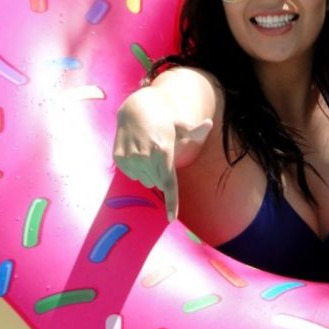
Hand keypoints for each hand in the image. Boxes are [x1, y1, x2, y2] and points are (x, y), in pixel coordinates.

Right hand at [112, 88, 211, 221]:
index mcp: (163, 151)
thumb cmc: (163, 121)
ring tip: (149, 152)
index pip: (169, 183)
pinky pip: (132, 175)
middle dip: (162, 175)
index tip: (171, 218)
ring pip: (145, 180)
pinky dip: (137, 169)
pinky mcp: (119, 159)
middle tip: (161, 156)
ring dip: (149, 172)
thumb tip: (209, 124)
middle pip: (158, 183)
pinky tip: (138, 152)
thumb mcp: (180, 125)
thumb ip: (195, 131)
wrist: (135, 110)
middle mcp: (145, 157)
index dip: (171, 202)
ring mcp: (130, 158)